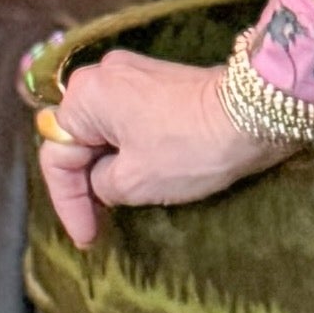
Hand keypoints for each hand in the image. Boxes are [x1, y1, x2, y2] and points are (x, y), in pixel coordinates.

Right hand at [34, 50, 298, 247]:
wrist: (255, 115)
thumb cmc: (189, 148)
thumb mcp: (133, 182)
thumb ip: (101, 185)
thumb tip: (102, 181)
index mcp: (85, 94)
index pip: (58, 156)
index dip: (67, 203)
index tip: (86, 238)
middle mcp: (103, 74)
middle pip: (80, 139)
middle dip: (86, 184)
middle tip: (98, 224)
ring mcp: (134, 74)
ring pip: (106, 131)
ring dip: (109, 169)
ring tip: (118, 207)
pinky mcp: (162, 81)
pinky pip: (131, 121)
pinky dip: (131, 151)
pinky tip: (140, 178)